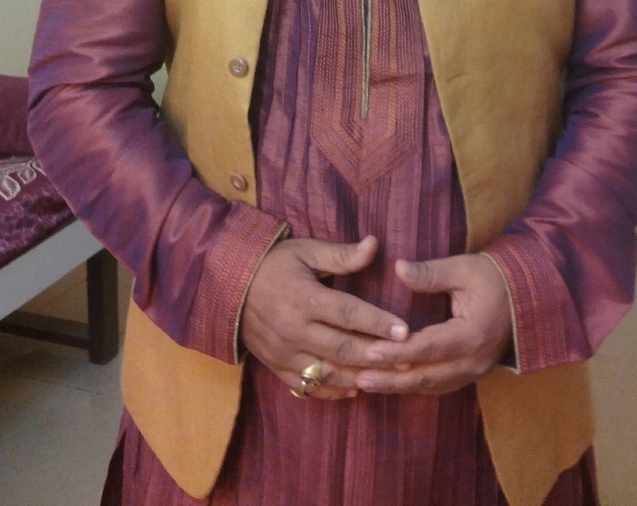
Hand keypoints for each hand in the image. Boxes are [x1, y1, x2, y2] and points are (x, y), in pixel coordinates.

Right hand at [241, 235, 408, 399]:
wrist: (228, 284)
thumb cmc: (274, 264)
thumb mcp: (306, 252)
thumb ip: (341, 255)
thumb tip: (374, 244)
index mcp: (304, 298)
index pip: (348, 313)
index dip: (378, 323)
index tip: (405, 330)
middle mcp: (295, 329)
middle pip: (343, 348)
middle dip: (378, 355)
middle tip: (409, 359)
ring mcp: (284, 352)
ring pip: (329, 372)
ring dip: (361, 377)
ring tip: (390, 378)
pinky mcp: (276, 367)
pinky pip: (308, 386)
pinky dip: (333, 392)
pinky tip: (356, 389)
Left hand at [355, 253, 511, 394]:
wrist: (524, 296)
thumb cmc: (492, 278)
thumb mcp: (463, 268)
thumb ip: (430, 272)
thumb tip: (398, 268)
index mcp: (472, 334)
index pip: (428, 348)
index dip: (397, 352)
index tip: (369, 350)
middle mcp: (472, 361)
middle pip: (426, 376)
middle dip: (390, 378)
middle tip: (358, 376)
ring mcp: (473, 372)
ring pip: (430, 386)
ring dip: (398, 386)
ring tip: (365, 383)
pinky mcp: (469, 373)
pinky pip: (437, 386)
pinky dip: (412, 386)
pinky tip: (390, 383)